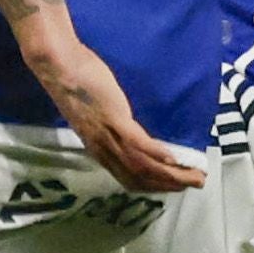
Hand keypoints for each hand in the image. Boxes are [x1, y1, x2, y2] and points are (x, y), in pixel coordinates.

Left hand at [23, 25, 206, 195]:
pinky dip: (156, 153)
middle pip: (139, 177)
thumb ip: (109, 127)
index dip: (154, 186)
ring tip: (195, 175)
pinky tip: (174, 158)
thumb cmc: (76, 83)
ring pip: (141, 165)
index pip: (128, 178)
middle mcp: (103, 148)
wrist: (57, 65)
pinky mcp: (112, 118)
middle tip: (196, 184)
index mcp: (98, 147)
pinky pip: (136, 142)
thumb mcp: (92, 114)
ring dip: (170, 174)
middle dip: (170, 185)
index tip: (176, 187)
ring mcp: (107, 134)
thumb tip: (128, 130)